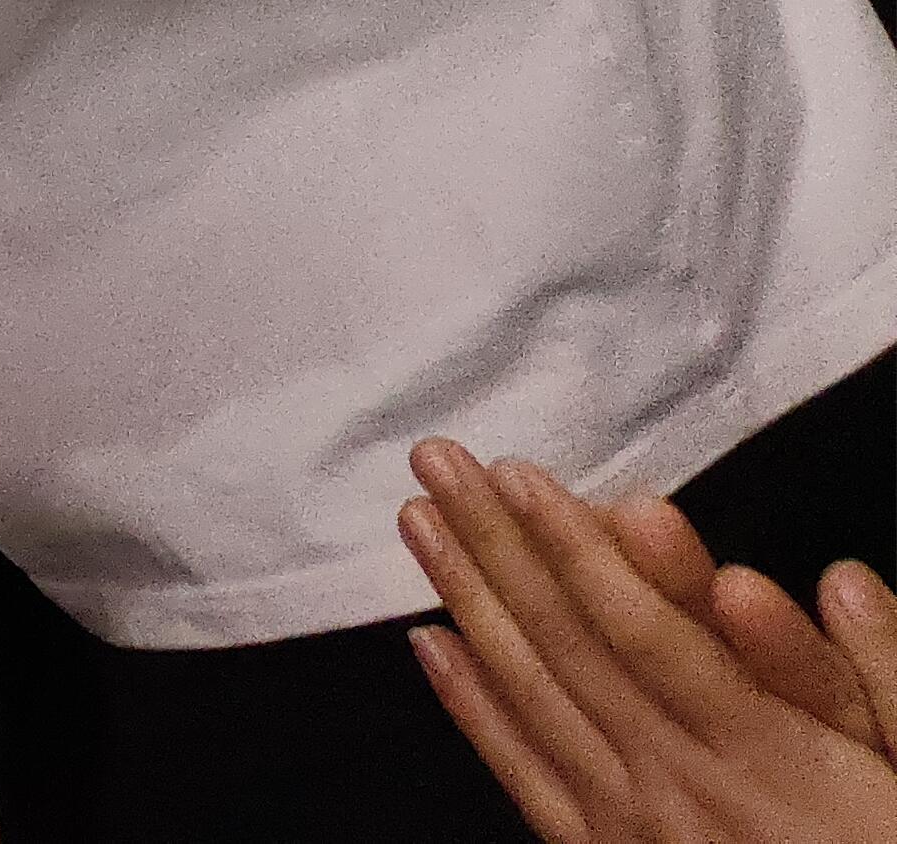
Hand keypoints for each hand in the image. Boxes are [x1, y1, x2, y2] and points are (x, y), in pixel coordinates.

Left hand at [401, 437, 896, 843]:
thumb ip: (888, 680)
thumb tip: (844, 584)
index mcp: (769, 755)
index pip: (648, 632)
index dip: (576, 549)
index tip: (518, 474)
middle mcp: (686, 785)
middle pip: (571, 646)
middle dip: (498, 545)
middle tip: (437, 460)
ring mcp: (639, 827)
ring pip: (533, 695)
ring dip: (467, 600)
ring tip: (417, 521)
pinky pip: (527, 777)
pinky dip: (472, 707)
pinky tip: (430, 645)